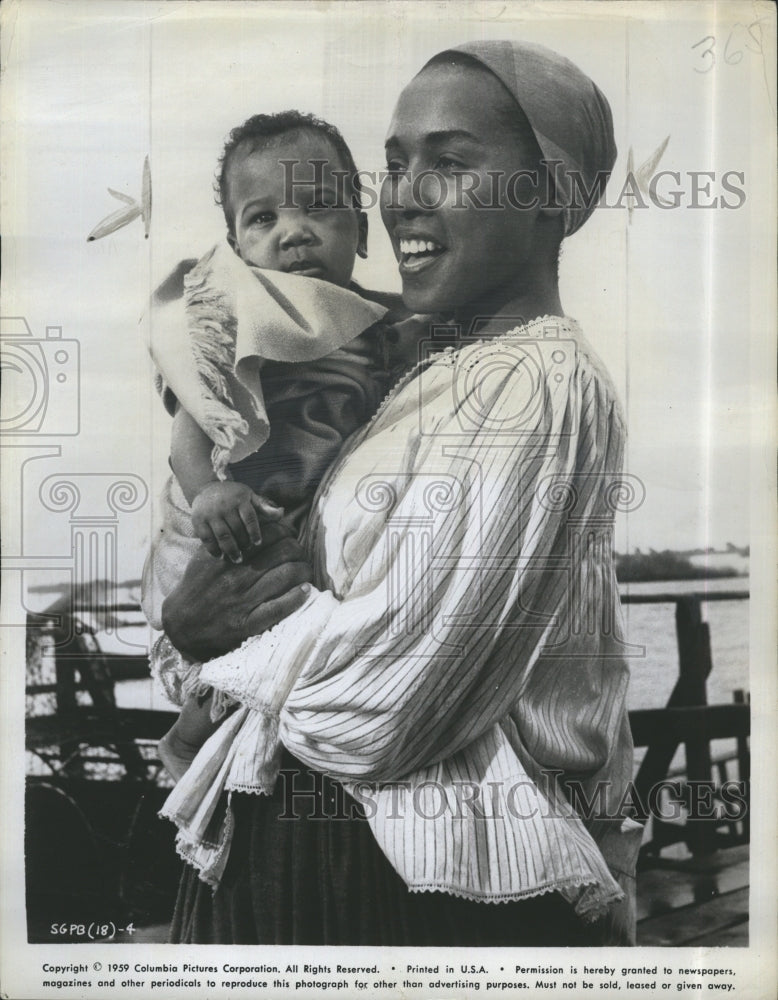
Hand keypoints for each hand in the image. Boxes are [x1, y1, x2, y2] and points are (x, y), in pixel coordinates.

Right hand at [161, 523, 312, 659]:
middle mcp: (237, 576)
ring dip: (303, 571)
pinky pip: (278, 607)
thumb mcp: (207, 557)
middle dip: (298, 551)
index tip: (289, 538)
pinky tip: (305, 591)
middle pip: (284, 552)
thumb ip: (230, 541)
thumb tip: (259, 524)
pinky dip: (297, 597)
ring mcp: (243, 600)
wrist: (181, 623)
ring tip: (305, 571)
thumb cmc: (198, 586)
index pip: (269, 534)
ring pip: (286, 576)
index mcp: (229, 556)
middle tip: (299, 555)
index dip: (286, 533)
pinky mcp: (247, 623)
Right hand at [191, 481, 282, 561]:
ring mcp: (211, 513)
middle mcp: (225, 506)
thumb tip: (282, 513)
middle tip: (246, 552)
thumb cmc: (233, 496)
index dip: (255, 532)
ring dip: (230, 550)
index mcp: (240, 499)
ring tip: (237, 558)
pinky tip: (220, 555)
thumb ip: (264, 507)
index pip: (250, 518)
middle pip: (236, 529)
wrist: (206, 488)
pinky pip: (207, 538)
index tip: (257, 543)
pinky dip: (213, 549)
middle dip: (243, 543)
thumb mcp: (249, 497)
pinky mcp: (198, 520)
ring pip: (222, 535)